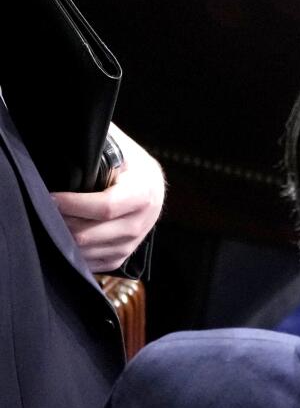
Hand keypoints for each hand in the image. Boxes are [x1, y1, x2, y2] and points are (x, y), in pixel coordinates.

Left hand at [50, 124, 164, 272]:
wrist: (148, 178)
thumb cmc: (125, 158)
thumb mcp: (115, 145)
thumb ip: (94, 149)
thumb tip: (65, 148)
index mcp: (144, 189)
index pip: (106, 207)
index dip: (74, 206)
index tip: (50, 198)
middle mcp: (145, 217)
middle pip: (95, 234)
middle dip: (63, 224)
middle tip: (43, 213)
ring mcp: (138, 237)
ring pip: (95, 251)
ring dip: (68, 241)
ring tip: (51, 226)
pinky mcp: (129, 250)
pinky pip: (102, 262)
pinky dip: (81, 256)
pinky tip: (66, 241)